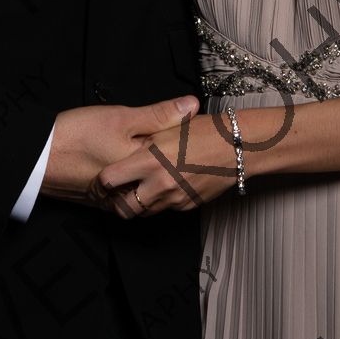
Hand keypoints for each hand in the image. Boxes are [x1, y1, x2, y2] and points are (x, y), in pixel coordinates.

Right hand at [43, 96, 200, 209]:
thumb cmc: (75, 136)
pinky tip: (130, 167)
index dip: (187, 138)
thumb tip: (191, 105)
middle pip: (166, 176)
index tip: (193, 126)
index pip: (179, 155)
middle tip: (178, 139)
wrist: (37, 158)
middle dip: (175, 160)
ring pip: (148, 188)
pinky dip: (135, 182)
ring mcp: (118, 199)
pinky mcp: (104, 203)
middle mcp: (134, 189)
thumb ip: (159, 114)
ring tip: (156, 154)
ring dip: (155, 173)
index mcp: (144, 167)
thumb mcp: (121, 117)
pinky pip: (130, 195)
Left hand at [92, 111, 239, 217]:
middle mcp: (159, 183)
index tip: (103, 178)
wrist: (236, 148)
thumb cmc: (204, 131)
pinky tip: (165, 187)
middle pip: (124, 207)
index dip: (103, 180)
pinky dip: (161, 201)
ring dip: (139, 203)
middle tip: (117, 192)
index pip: (110, 180)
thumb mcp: (169, 126)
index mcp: (150, 160)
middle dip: (117, 202)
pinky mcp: (186, 206)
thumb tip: (125, 141)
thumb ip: (144, 136)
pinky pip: (165, 209)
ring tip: (141, 188)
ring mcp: (174, 198)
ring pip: (144, 212)